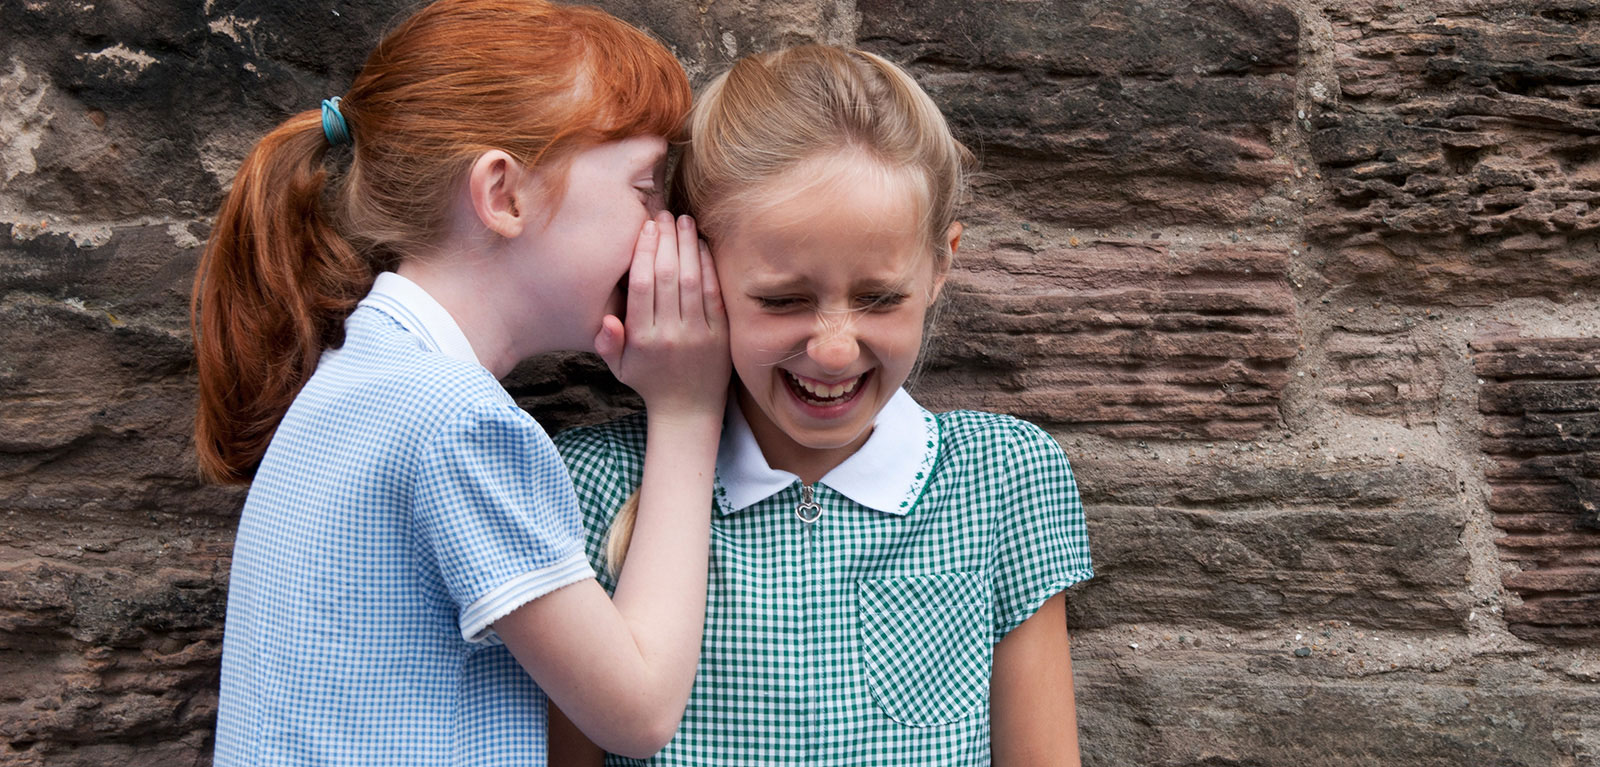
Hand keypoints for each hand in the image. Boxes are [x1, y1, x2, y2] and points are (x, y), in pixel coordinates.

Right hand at [594, 211, 729, 418]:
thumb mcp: (619, 367)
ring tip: (683, 220)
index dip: (643, 252)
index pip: (642, 286)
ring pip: (693, 280)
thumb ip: (608, 342)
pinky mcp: (721, 334)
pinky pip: (714, 293)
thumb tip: (606, 319)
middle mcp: (671, 334)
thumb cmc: (649, 381)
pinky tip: (701, 245)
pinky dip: (709, 266)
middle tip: (662, 213)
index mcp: (643, 339)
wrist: (688, 410)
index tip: (644, 228)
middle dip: (665, 240)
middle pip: (668, 277)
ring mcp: (699, 334)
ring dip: (687, 246)